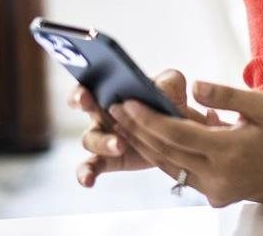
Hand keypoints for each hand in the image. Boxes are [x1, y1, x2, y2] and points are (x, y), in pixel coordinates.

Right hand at [69, 69, 222, 187]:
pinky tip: (88, 181)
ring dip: (103, 142)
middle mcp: (101, 112)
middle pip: (83, 107)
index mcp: (110, 90)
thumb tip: (160, 90)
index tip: (85, 94)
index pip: (87, 85)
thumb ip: (168, 82)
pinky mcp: (109, 160)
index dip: (81, 89)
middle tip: (92, 104)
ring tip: (121, 146)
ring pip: (90, 140)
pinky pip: (90, 167)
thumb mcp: (173, 86)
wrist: (181, 132)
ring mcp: (102, 138)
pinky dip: (86, 174)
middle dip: (82, 105)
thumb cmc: (170, 102)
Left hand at [108, 80, 262, 207]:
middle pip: (165, 152)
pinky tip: (150, 140)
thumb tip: (193, 85)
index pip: (175, 134)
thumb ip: (225, 95)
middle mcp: (218, 176)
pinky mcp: (216, 197)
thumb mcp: (260, 104)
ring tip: (123, 123)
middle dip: (137, 130)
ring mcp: (216, 190)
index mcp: (228, 151)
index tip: (127, 101)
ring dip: (144, 145)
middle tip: (114, 108)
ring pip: (169, 167)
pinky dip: (164, 157)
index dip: (147, 118)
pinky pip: (182, 176)